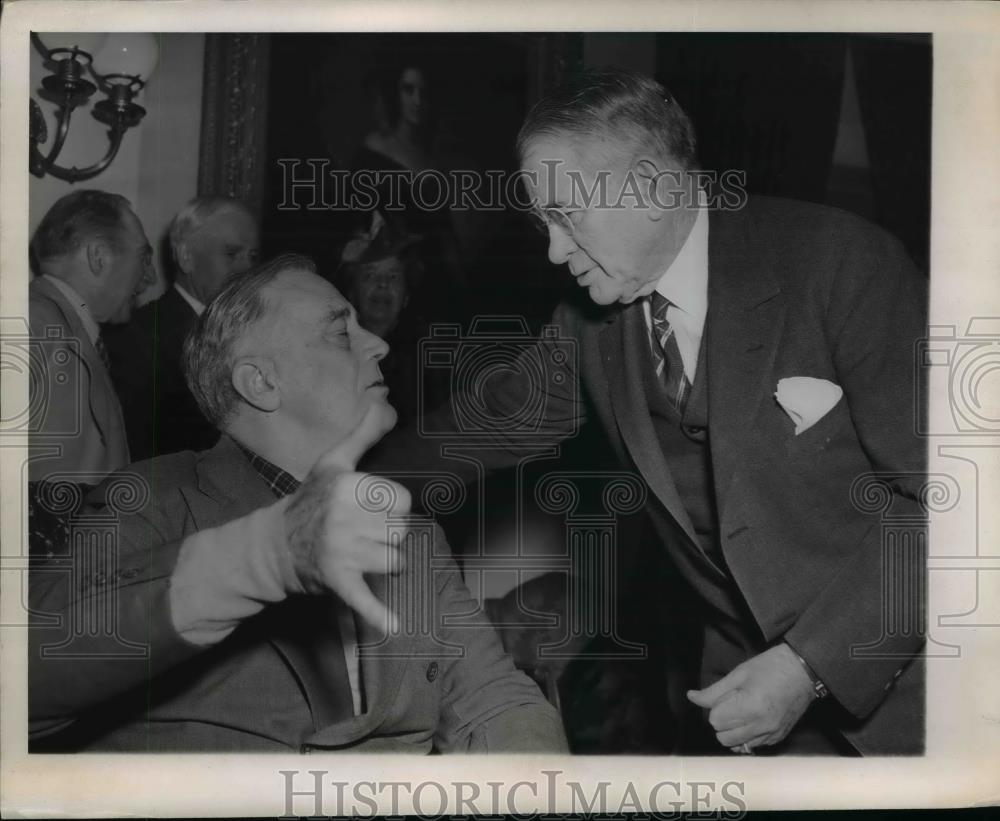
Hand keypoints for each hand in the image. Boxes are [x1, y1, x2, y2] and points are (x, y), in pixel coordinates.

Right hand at [284, 404, 409, 633]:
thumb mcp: (333, 463)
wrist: (272, 546)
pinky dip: (377, 615)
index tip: (368, 510)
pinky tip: (393, 627)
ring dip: (384, 563)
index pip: (402, 504)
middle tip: (359, 534)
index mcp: (349, 487)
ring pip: (395, 561)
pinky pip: (364, 598)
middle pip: (400, 533)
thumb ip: (363, 434)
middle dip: (387, 536)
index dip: (390, 510)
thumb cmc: (309, 501)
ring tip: (359, 555)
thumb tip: (385, 402)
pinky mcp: (337, 580)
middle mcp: (346, 516)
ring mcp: (341, 550)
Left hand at [686, 643, 814, 752]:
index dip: (716, 707)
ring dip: (733, 731)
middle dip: (722, 722)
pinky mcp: (778, 738)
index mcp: (750, 707)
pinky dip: (747, 735)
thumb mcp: (738, 674)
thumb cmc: (769, 667)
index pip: (715, 721)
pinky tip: (753, 719)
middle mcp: (761, 726)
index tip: (726, 696)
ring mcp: (771, 735)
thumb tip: (691, 697)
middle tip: (731, 704)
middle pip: (723, 737)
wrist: (803, 671)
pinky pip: (753, 746)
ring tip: (742, 712)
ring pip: (737, 745)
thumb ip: (713, 691)